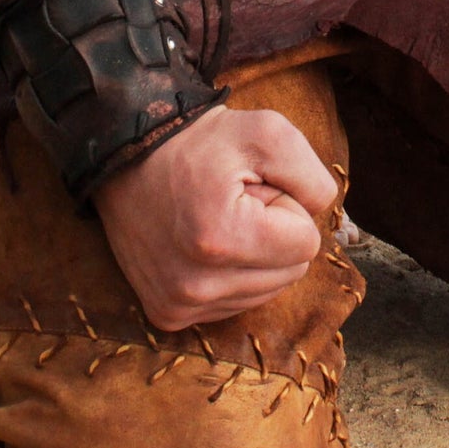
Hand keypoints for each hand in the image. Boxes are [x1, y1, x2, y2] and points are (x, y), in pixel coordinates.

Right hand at [93, 105, 337, 330]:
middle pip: (290, 273)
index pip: (307, 244)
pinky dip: (231, 275)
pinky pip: (235, 304)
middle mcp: (196, 285)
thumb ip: (314, 177)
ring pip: (266, 292)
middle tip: (233, 202)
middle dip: (273, 233)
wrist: (126, 155)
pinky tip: (202, 244)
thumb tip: (321, 219)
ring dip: (253, 255)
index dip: (286, 206)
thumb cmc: (200, 141)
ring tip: (216, 220)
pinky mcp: (168, 315)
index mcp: (221, 239)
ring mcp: (178, 305)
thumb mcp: (268, 132)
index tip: (250, 187)